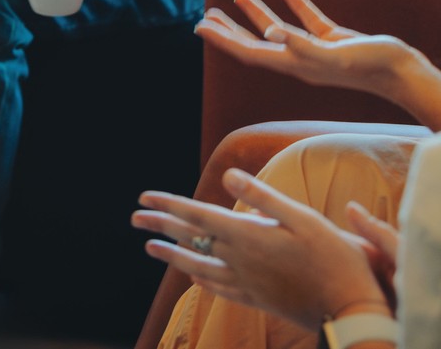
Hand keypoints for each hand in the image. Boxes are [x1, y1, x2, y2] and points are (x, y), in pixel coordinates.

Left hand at [133, 168, 390, 331]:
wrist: (351, 311)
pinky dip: (201, 280)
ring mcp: (247, 283)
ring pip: (198, 266)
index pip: (196, 215)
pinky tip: (193, 278)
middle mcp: (239, 260)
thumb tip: (228, 175)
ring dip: (171, 254)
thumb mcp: (303, 219)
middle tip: (134, 217)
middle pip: (191, 239)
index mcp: (248, 236)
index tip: (143, 196)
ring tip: (150, 248)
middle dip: (160, 225)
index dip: (169, 204)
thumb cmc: (334, 259)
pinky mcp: (257, 300)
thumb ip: (262, 198)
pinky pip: (219, 289)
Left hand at [194, 0, 424, 108]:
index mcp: (293, 65)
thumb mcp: (334, 54)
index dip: (222, 39)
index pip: (248, 52)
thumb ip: (303, 46)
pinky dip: (294, 5)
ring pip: (279, 31)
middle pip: (255, 45)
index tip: (198, 26)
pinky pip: (307, 20)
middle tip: (205, 15)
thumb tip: (272, 35)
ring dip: (257, 14)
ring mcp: (315, 50)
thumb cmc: (369, 66)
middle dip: (229, 31)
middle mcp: (299, 59)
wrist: (403, 72)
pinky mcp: (333, 40)